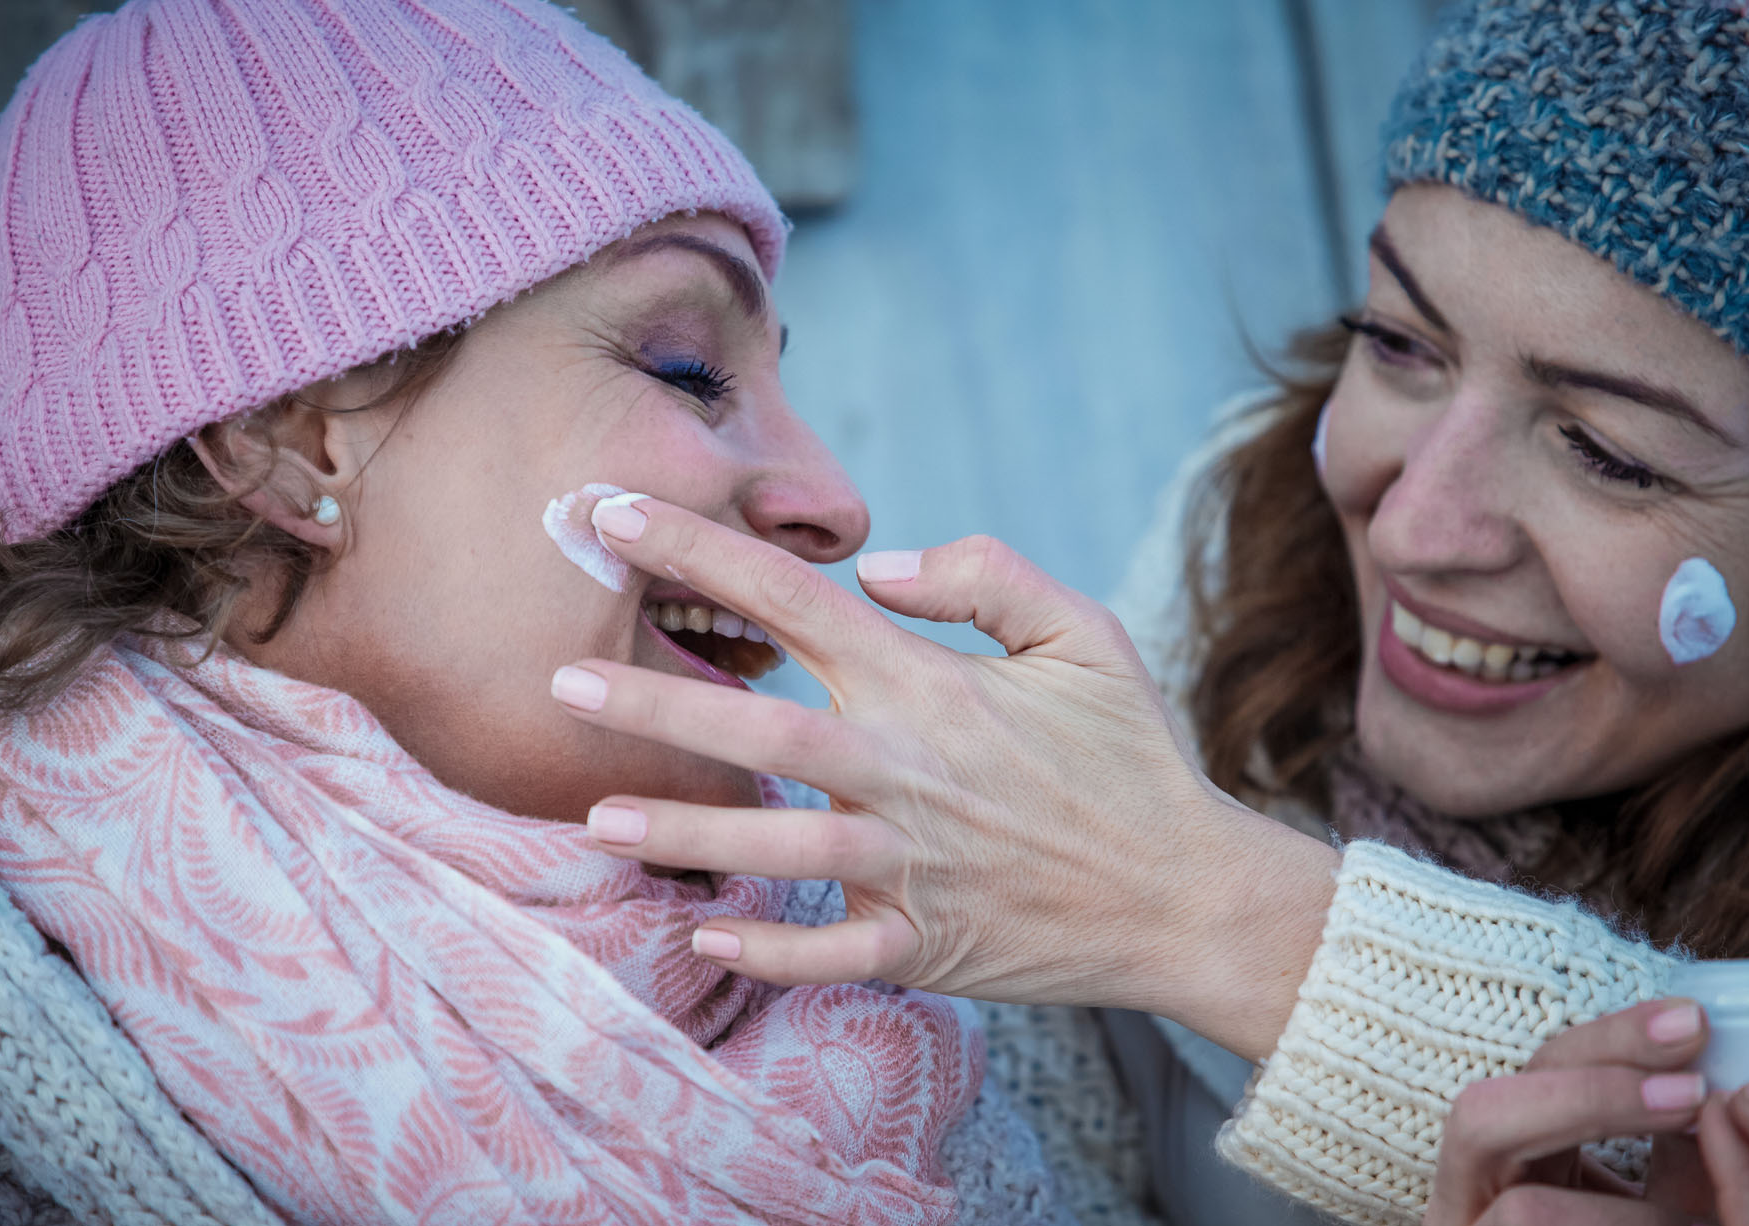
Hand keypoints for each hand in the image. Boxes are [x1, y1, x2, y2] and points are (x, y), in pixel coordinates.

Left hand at [550, 497, 1339, 1057]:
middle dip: (655, 701)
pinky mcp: (923, 945)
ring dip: (683, 831)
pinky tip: (697, 933)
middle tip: (560, 681)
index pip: (792, 600)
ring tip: (593, 816)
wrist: (1188, 896)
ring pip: (775, 848)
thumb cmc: (1130, 756)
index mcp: (931, 686)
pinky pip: (825, 951)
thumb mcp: (1084, 633)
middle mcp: (906, 771)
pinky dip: (762, 948)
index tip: (613, 516)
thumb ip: (983, 574)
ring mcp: (911, 866)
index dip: (696, 549)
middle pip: (759, 729)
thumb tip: (874, 569)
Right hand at [1428, 995, 1748, 1225]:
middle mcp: (1465, 1199)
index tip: (1696, 1026)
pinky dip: (1621, 1220)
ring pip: (1508, 1185)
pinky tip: (1681, 1224)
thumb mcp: (1659, 1205)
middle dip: (1592, 1092)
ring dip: (1610, 1172)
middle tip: (1694, 1087)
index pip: (1534, 1067)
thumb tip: (1736, 1088)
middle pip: (1484, 1111)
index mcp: (1512, 1157)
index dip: (1608, 1043)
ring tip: (1696, 1160)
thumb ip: (1679, 1149)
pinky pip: (1528, 1225)